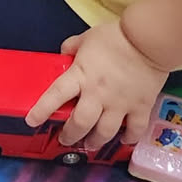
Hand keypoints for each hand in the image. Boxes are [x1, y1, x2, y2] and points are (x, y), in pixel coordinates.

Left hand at [26, 20, 169, 149]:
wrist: (149, 40)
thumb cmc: (116, 36)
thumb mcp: (87, 38)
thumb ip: (72, 47)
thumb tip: (65, 54)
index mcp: (81, 76)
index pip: (55, 96)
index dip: (41, 111)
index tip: (32, 121)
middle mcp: (98, 94)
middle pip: (80, 123)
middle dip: (70, 135)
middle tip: (65, 139)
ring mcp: (120, 103)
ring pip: (104, 132)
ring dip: (95, 142)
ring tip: (89, 145)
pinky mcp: (141, 107)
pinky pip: (134, 129)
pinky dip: (128, 138)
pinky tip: (123, 139)